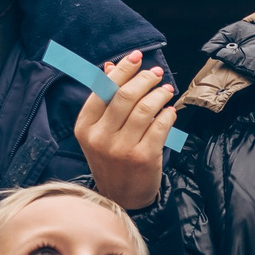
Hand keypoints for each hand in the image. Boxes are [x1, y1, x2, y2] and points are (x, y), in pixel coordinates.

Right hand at [73, 50, 175, 210]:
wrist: (121, 198)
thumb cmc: (111, 159)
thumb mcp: (100, 131)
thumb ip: (105, 99)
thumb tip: (110, 66)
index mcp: (84, 127)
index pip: (103, 89)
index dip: (122, 69)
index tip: (137, 57)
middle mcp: (100, 137)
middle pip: (125, 95)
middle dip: (144, 78)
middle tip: (156, 73)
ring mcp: (121, 149)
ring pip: (144, 108)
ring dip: (159, 94)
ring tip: (166, 89)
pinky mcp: (144, 157)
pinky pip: (160, 126)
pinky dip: (168, 114)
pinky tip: (170, 111)